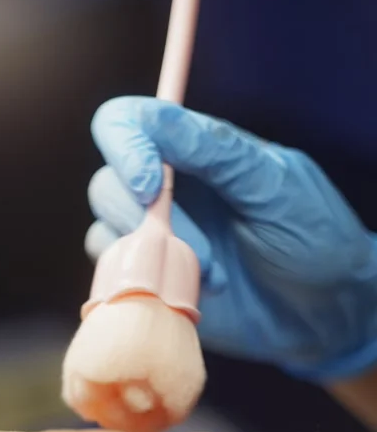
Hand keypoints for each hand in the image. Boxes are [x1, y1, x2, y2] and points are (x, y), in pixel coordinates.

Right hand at [87, 97, 376, 382]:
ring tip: (213, 277)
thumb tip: (156, 118)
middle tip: (205, 254)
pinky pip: (116, 280)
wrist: (325, 313)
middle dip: (145, 221)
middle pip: (108, 184)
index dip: (125, 148)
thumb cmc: (313, 241)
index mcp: (195, 152)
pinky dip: (146, 288)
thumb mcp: (275, 187)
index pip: (128, 125)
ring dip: (154, 260)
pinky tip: (192, 297)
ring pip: (106, 234)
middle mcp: (167, 192)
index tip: (150, 186)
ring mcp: (155, 241)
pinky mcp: (154, 285)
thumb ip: (217, 153)